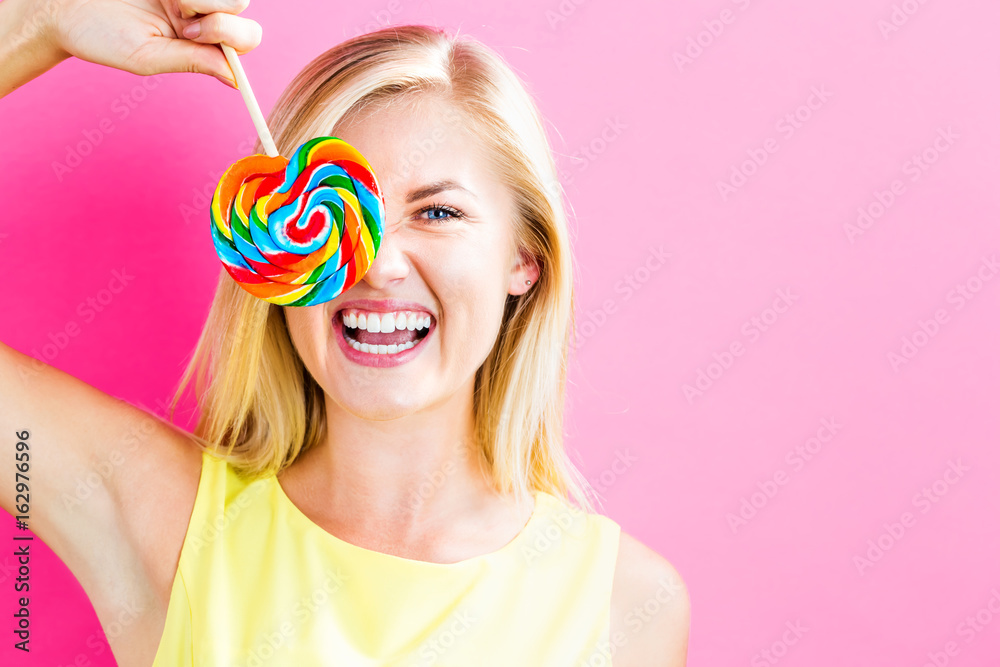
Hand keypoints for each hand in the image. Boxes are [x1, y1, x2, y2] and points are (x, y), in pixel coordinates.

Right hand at [45, 0, 262, 86]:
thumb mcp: (146, 57)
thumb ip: (190, 62)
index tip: (192, 35)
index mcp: (201, 42)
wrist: (62, 6)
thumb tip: (236, 79)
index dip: (229, 35)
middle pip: (241, 7)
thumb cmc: (101, 36)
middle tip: (180, 15)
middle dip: (217, 14)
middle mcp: (201, 13)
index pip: (245, 39)